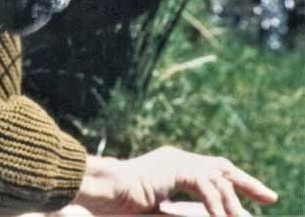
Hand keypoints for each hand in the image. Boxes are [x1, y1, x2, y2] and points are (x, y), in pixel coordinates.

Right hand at [71, 146, 277, 215]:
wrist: (100, 190)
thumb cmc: (118, 203)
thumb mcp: (157, 211)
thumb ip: (179, 213)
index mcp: (170, 166)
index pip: (209, 170)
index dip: (231, 183)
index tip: (252, 199)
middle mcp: (176, 158)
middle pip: (221, 166)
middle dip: (247, 182)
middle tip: (270, 197)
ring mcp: (176, 160)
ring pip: (217, 179)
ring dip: (231, 204)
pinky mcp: (175, 168)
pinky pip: (205, 187)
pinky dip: (216, 206)